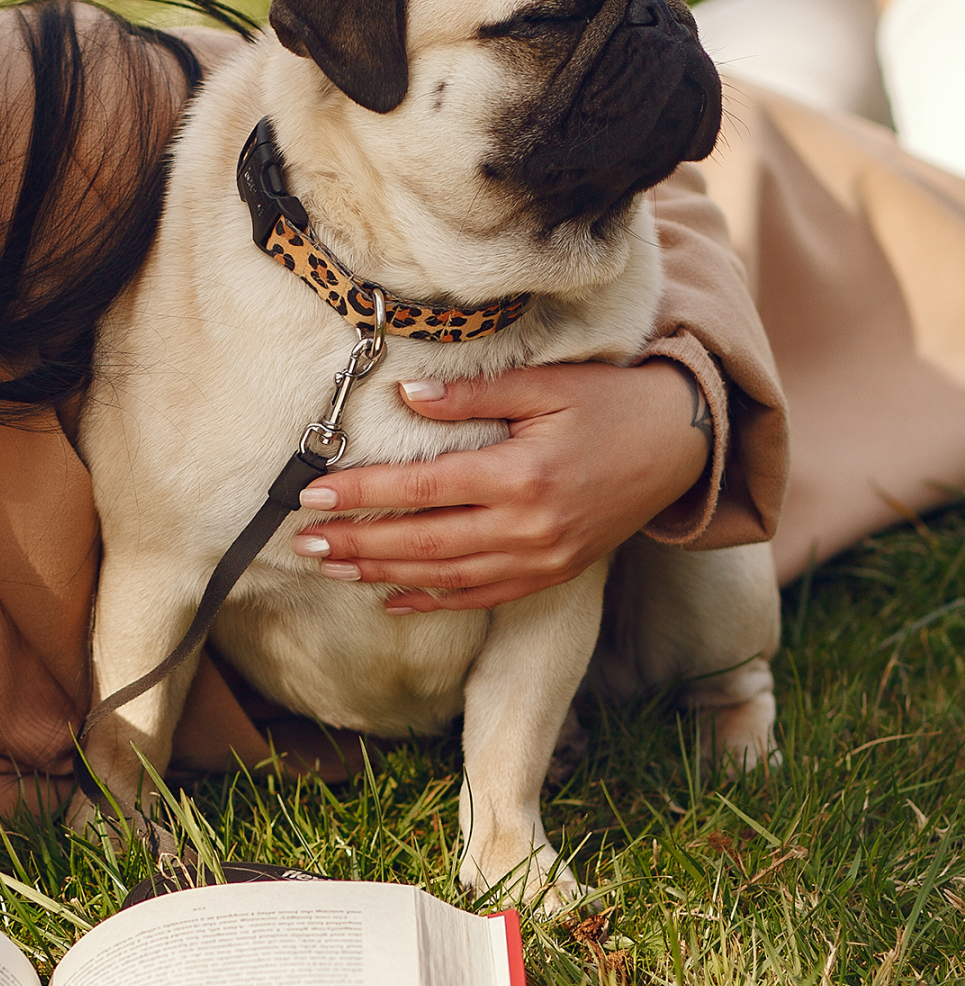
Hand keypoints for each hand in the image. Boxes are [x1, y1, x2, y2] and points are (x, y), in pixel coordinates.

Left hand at [292, 360, 712, 612]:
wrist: (681, 444)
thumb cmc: (608, 403)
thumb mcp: (545, 384)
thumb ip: (472, 395)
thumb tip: (407, 395)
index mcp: (522, 475)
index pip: (423, 488)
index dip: (364, 494)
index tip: (314, 495)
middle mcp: (529, 527)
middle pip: (424, 543)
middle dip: (358, 544)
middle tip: (303, 541)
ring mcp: (542, 558)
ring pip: (446, 577)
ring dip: (383, 575)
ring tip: (331, 567)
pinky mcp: (552, 574)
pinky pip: (482, 596)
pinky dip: (433, 601)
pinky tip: (389, 598)